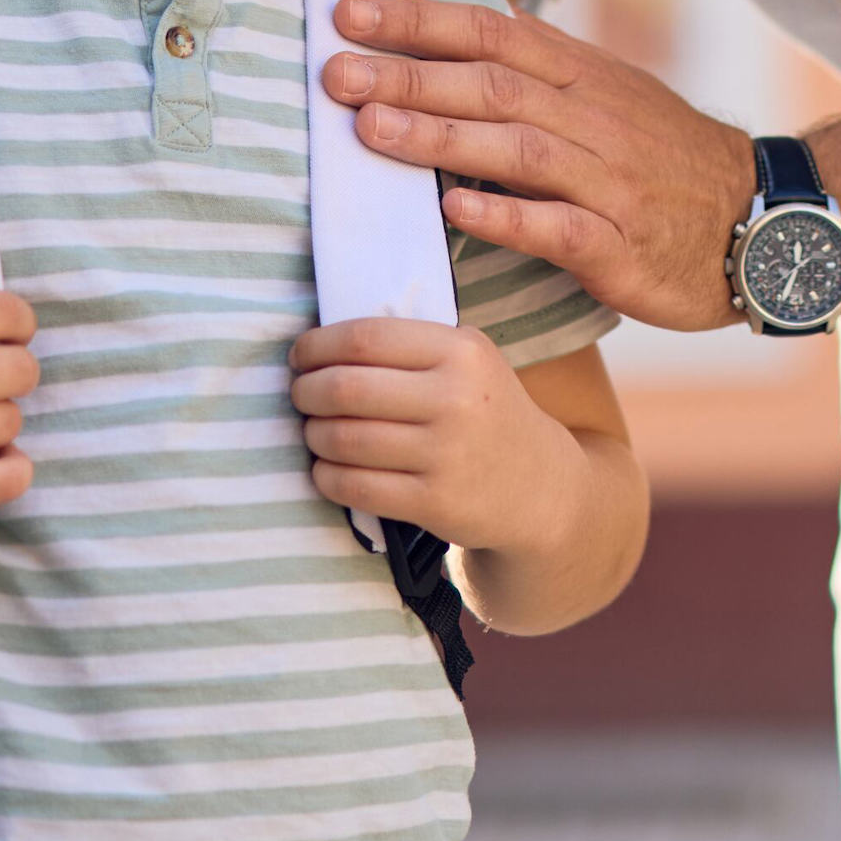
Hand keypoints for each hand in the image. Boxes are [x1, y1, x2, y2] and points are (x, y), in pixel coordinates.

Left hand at [289, 317, 587, 549]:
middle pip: (345, 388)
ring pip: (343, 439)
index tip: (301, 355)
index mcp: (461, 351)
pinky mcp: (434, 502)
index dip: (318, 345)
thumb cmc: (486, 414)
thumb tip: (322, 343)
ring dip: (312, 435)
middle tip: (301, 396)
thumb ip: (410, 347)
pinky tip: (329, 469)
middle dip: (306, 391)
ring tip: (315, 432)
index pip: (366, 338)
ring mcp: (445, 454)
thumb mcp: (469, 363)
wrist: (540, 486)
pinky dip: (326, 476)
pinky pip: (353, 486)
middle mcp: (456, 399)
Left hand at [325, 0, 752, 328]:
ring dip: (441, 138)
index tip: (349, 13)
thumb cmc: (666, 162)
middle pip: (493, 85)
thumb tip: (456, 35)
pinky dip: (507, 215)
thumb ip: (539, 72)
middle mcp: (594, 119)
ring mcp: (610, 182)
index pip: (492, 32)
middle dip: (409, 76)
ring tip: (371, 132)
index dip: (419, 21)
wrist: (761, 222)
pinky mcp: (621, 245)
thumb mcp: (610, 97)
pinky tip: (456, 213)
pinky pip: (560, 226)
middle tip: (335, 74)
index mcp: (584, 77)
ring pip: (519, 147)